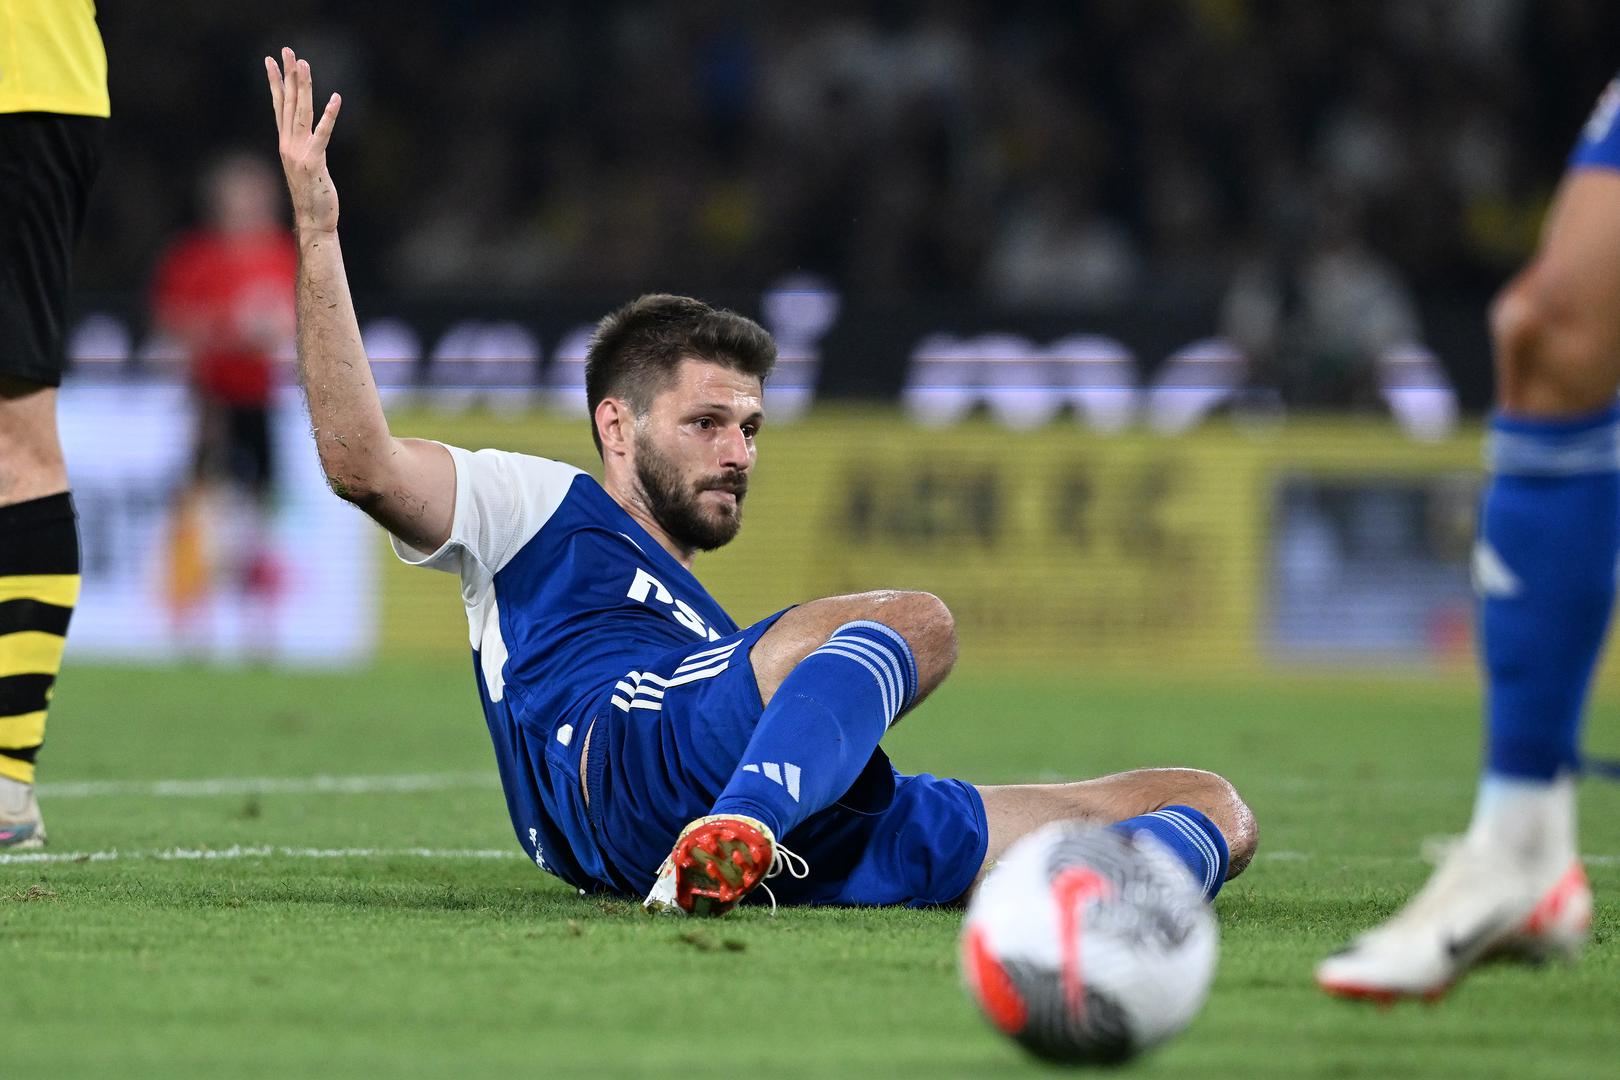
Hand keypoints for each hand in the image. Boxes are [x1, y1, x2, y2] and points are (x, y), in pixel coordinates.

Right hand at [265, 47, 341, 235]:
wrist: (313, 221)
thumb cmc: (313, 196)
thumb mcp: (306, 166)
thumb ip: (305, 148)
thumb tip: (307, 136)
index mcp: (285, 143)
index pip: (279, 106)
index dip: (275, 82)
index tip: (270, 61)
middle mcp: (288, 144)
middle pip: (289, 103)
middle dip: (288, 75)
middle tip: (287, 51)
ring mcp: (299, 152)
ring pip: (301, 112)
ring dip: (303, 87)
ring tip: (304, 64)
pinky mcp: (314, 162)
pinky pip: (322, 134)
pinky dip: (329, 115)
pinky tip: (336, 98)